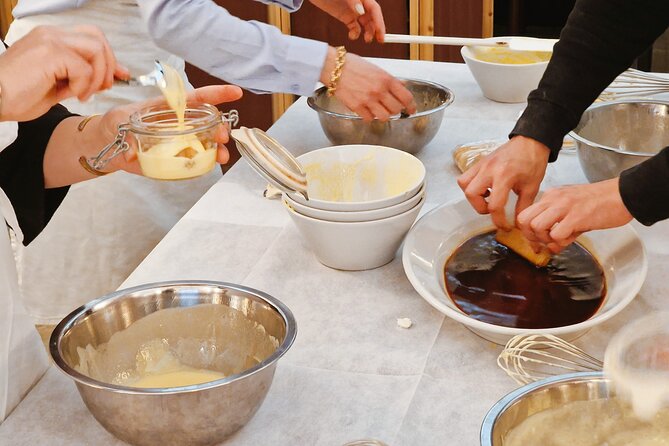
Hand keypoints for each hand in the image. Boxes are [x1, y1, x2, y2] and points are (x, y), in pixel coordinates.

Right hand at [0, 25, 127, 121]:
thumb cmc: (18, 96)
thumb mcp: (58, 87)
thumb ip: (81, 79)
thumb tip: (106, 80)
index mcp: (51, 39)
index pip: (91, 38)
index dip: (110, 57)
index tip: (120, 76)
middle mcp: (51, 34)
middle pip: (98, 38)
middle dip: (109, 64)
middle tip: (104, 87)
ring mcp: (50, 40)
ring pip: (96, 49)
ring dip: (98, 76)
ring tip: (84, 93)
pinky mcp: (49, 52)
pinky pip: (84, 67)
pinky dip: (84, 84)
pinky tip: (72, 94)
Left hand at [98, 85, 242, 173]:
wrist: (107, 144)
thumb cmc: (115, 124)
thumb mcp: (118, 121)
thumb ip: (126, 132)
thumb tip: (131, 152)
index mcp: (170, 107)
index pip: (196, 98)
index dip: (216, 94)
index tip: (235, 93)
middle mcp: (179, 124)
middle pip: (207, 123)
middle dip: (220, 128)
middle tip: (222, 136)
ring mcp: (179, 142)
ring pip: (206, 143)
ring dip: (218, 148)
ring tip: (222, 156)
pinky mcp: (175, 158)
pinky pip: (195, 160)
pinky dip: (206, 163)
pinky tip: (211, 165)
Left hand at [309, 0, 384, 42]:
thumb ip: (353, 2)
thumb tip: (361, 12)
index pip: (375, 10)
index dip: (379, 22)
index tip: (381, 34)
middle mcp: (360, 4)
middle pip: (373, 18)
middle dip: (377, 29)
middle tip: (379, 40)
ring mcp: (353, 11)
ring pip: (365, 24)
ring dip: (368, 33)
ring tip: (367, 40)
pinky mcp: (346, 17)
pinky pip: (354, 27)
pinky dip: (355, 33)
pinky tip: (352, 36)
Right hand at [321, 49, 415, 120]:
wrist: (333, 67)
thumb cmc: (352, 65)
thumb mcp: (376, 68)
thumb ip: (390, 79)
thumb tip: (402, 85)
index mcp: (386, 79)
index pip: (406, 97)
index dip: (411, 106)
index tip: (411, 109)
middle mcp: (379, 90)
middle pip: (397, 109)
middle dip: (396, 110)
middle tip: (392, 107)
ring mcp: (368, 100)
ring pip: (385, 117)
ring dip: (384, 115)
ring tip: (379, 109)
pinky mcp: (357, 107)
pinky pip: (369, 119)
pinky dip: (370, 117)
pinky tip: (367, 110)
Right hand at [457, 135, 549, 229]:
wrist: (531, 141)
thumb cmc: (533, 161)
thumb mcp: (532, 187)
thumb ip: (523, 206)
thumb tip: (518, 223)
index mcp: (504, 176)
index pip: (495, 205)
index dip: (499, 221)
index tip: (505, 226)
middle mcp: (489, 169)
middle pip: (471, 194)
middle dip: (480, 207)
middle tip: (493, 210)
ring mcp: (482, 164)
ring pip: (464, 184)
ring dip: (473, 196)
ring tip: (487, 198)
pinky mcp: (479, 162)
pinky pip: (466, 176)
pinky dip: (471, 186)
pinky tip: (486, 188)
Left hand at [516, 178, 632, 252]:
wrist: (623, 195)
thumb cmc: (600, 202)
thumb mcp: (573, 210)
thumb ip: (559, 227)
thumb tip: (550, 247)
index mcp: (551, 196)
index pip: (525, 214)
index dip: (527, 232)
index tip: (536, 242)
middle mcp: (553, 199)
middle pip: (524, 220)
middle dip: (531, 237)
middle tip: (544, 243)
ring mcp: (564, 207)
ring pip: (536, 226)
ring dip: (545, 239)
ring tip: (559, 240)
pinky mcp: (577, 216)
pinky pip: (556, 234)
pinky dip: (561, 242)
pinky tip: (572, 238)